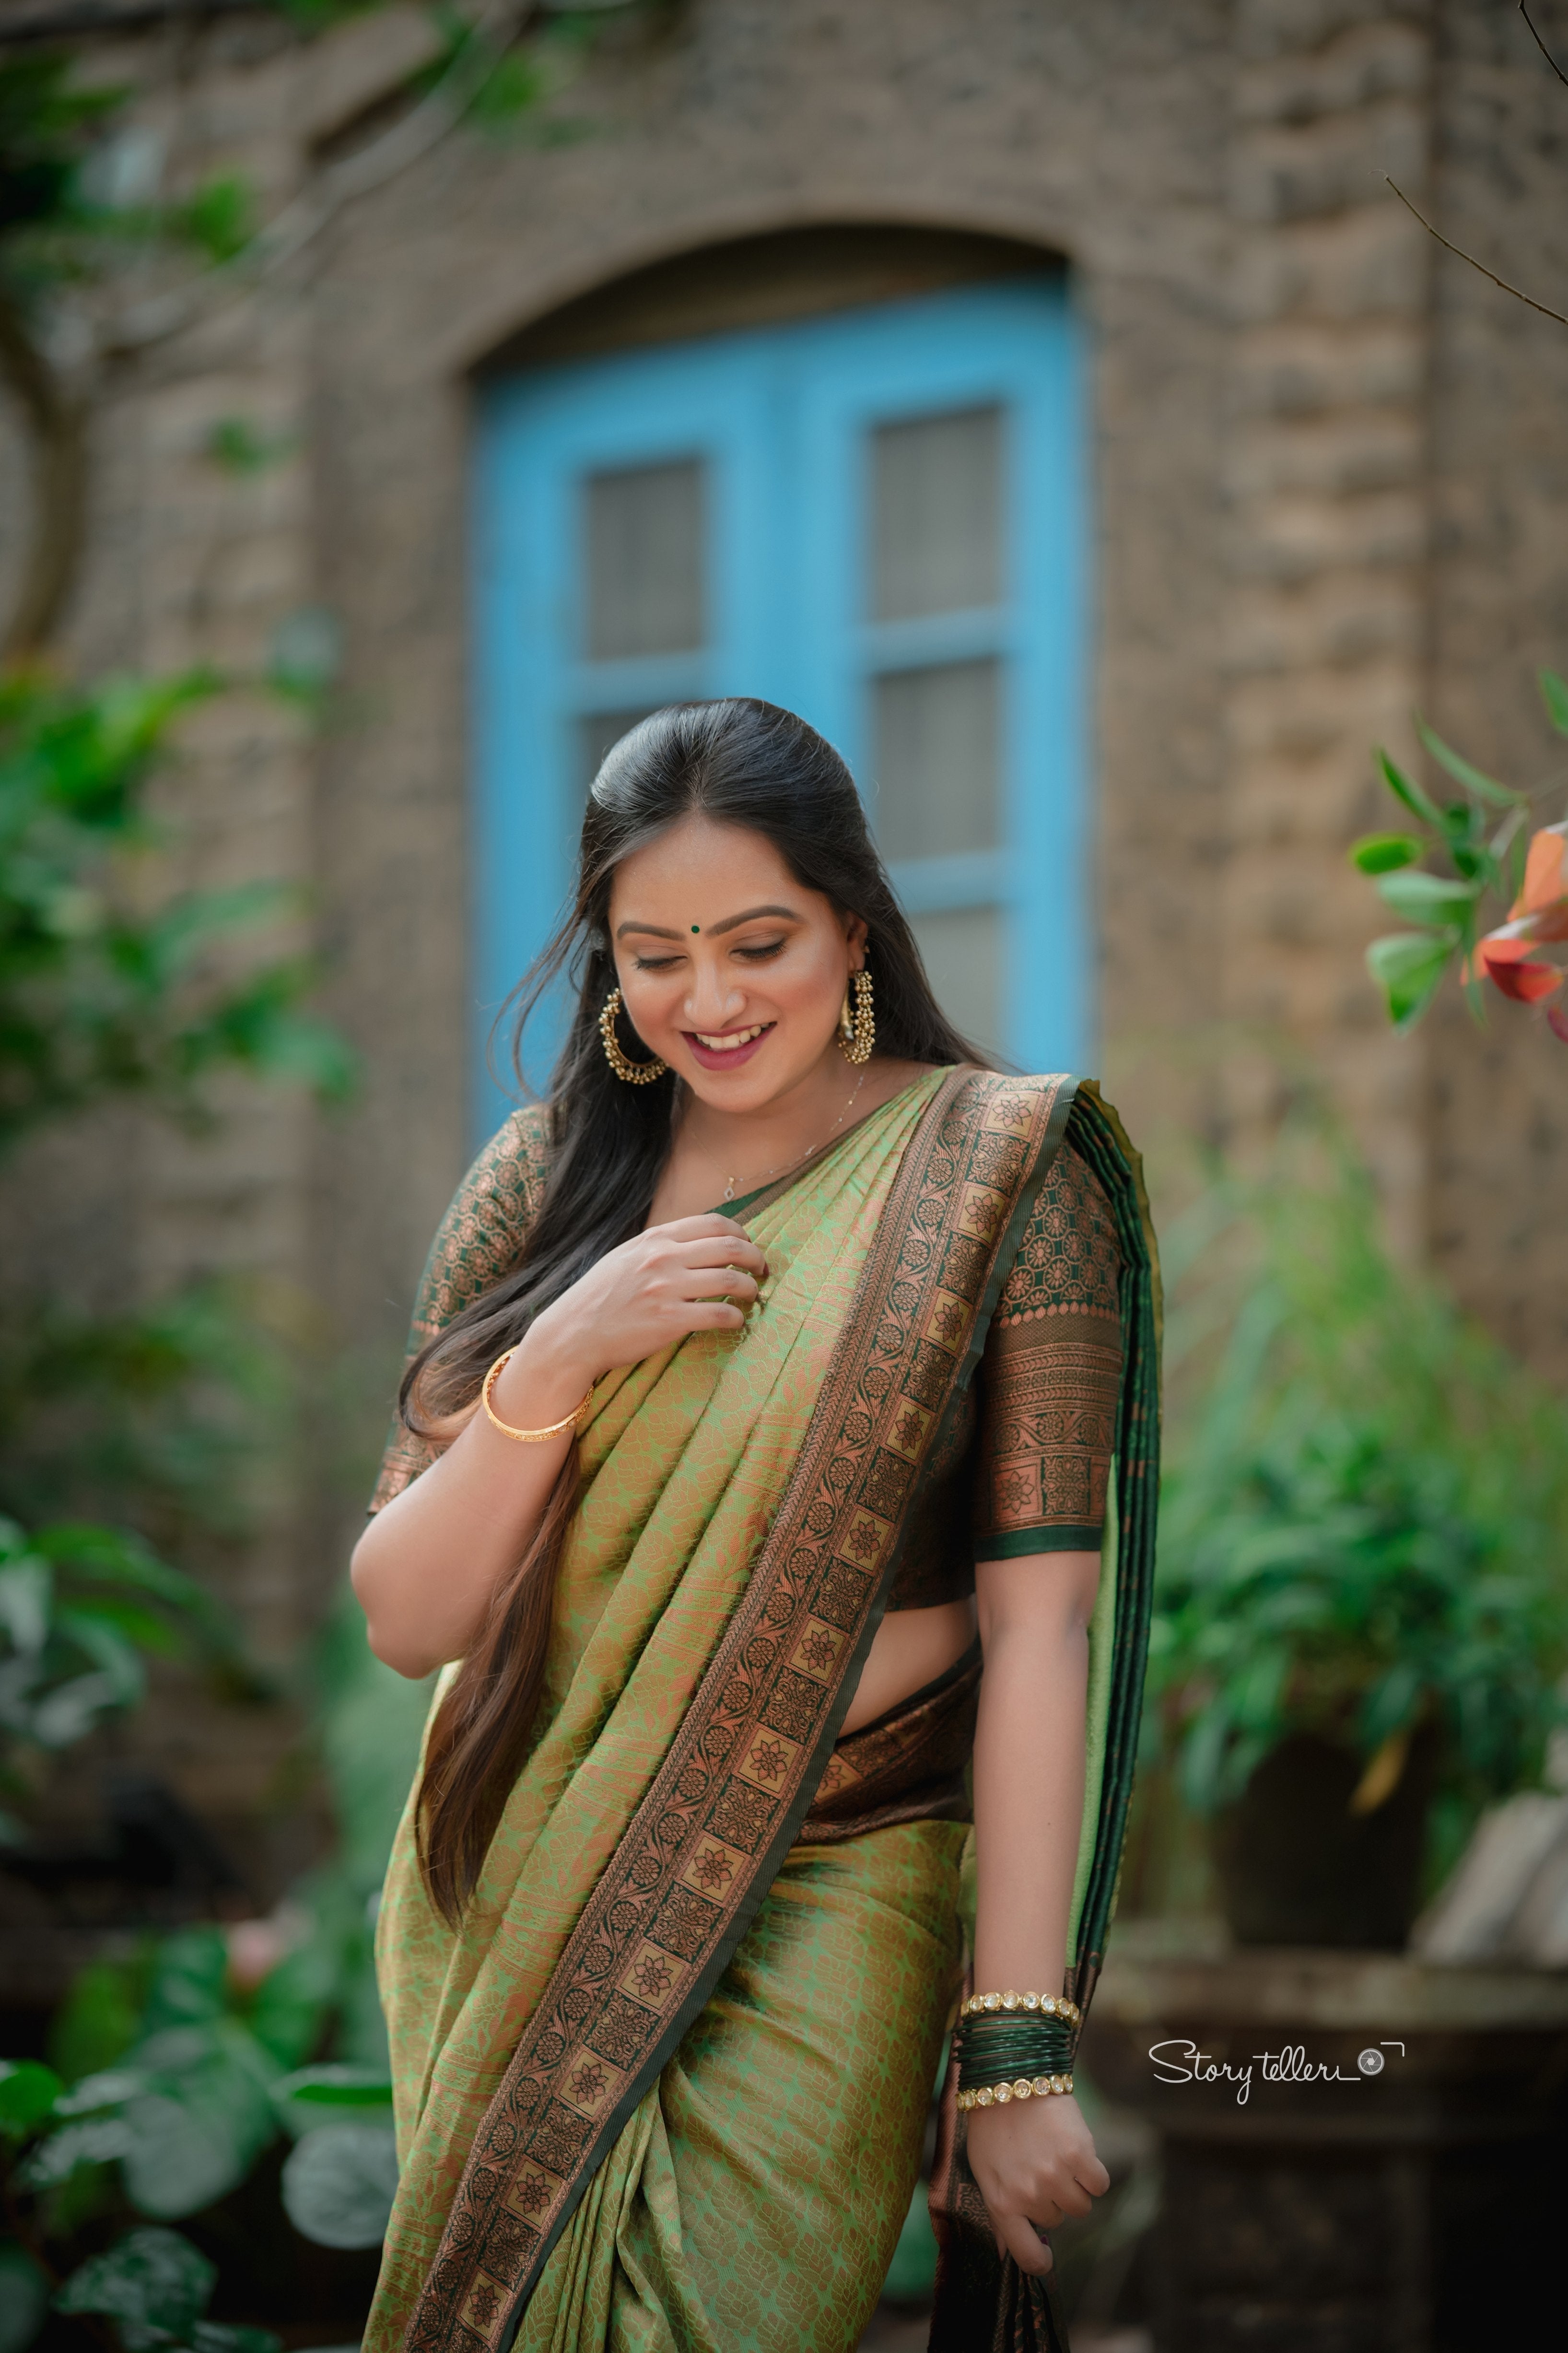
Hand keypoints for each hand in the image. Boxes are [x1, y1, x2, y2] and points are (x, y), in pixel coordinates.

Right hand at [520, 1214, 766, 1397]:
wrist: (572, 1334)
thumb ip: (660, 1246)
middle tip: (762, 1270)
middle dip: (755, 1257)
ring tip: (753, 1296)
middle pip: (730, 1248)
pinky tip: (736, 1322)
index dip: (741, 1234)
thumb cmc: (599, 1297)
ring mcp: (667, 1289)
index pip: (714, 1223)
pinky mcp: (670, 1321)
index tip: (749, 1246)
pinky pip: (719, 1315)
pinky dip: (736, 1318)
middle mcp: (663, 1258)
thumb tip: (698, 1243)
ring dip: (751, 1288)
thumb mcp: (625, 1257)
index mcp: (655, 1238)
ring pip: (731, 1281)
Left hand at [965, 2094, 1108, 2276]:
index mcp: (1002, 2203)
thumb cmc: (992, 2124)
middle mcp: (1030, 2195)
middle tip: (1040, 2167)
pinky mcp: (1079, 2155)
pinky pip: (1099, 2184)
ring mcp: (1056, 2175)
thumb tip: (1006, 2250)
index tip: (1045, 2257)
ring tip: (1057, 2157)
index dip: (1040, 2262)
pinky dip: (1094, 2173)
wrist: (1010, 2076)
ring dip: (1074, 2187)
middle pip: (1058, 2220)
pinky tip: (1078, 2153)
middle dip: (1052, 2199)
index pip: (1026, 2256)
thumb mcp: (984, 2171)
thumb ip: (998, 2211)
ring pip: (1081, 2206)